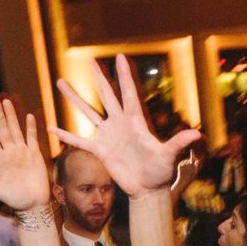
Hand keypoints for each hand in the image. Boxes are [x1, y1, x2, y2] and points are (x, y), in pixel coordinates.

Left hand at [0, 97, 48, 209]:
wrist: (34, 205)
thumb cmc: (14, 200)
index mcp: (0, 160)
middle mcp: (10, 153)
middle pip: (3, 129)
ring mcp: (23, 153)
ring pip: (16, 130)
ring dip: (12, 116)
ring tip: (7, 102)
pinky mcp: (35, 156)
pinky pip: (32, 138)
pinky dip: (31, 127)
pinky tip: (28, 116)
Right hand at [52, 55, 201, 196]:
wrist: (148, 189)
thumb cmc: (161, 172)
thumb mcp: (169, 156)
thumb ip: (178, 143)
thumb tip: (196, 135)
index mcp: (135, 121)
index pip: (129, 93)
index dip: (124, 75)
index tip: (119, 56)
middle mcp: (120, 124)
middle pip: (106, 95)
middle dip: (99, 78)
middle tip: (90, 60)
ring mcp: (108, 135)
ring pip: (88, 112)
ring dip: (74, 98)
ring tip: (60, 82)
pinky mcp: (99, 150)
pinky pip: (78, 141)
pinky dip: (65, 135)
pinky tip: (50, 127)